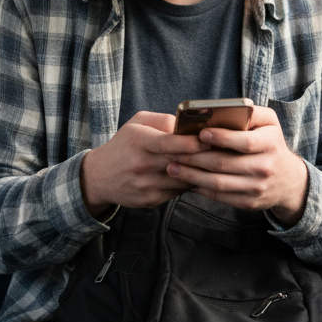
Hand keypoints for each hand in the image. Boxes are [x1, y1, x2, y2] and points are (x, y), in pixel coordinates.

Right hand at [79, 111, 207, 215]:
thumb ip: (163, 120)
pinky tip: (197, 176)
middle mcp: (140, 164)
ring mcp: (144, 185)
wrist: (100, 177)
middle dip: (202, 158)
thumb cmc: (125, 144)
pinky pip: (177, 192)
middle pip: (179, 162)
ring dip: (199, 173)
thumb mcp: (138, 123)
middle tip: (222, 152)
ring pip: (182, 180)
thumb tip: (189, 125)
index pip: (169, 143)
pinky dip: (189, 184)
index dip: (191, 142)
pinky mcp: (149, 200)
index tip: (209, 140)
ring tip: (214, 165)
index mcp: (138, 141)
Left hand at [165, 106, 309, 225]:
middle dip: (194, 158)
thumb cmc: (272, 144)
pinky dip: (200, 189)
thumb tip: (224, 109)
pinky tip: (186, 180)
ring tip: (172, 167)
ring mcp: (257, 188)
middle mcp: (265, 167)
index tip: (200, 134)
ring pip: (218, 183)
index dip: (221, 138)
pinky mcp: (248, 203)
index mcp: (270, 144)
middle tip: (172, 152)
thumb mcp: (270, 123)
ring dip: (191, 175)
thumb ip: (251, 112)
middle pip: (224, 164)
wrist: (289, 181)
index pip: (243, 142)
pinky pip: (220, 196)